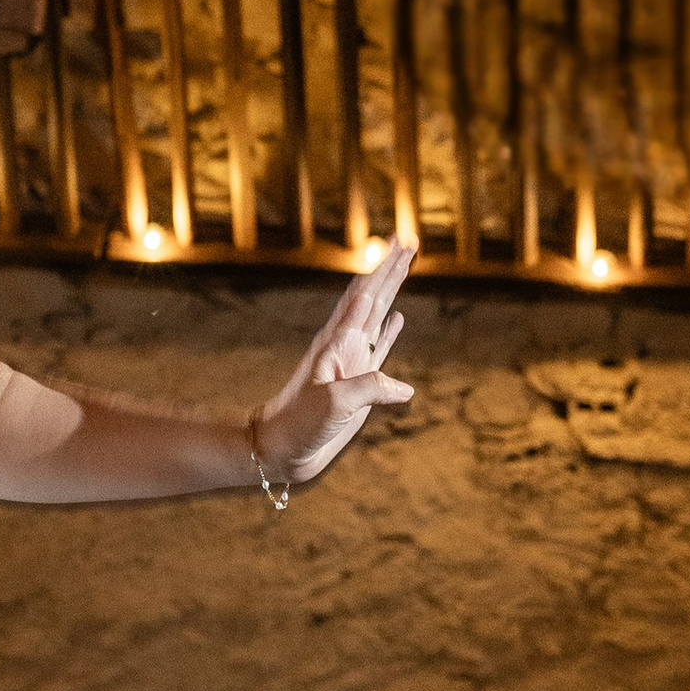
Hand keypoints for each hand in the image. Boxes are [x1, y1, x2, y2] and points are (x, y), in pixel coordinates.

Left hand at [257, 233, 414, 484]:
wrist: (280, 448)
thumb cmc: (299, 423)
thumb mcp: (334, 403)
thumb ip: (370, 389)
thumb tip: (404, 388)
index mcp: (337, 342)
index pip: (365, 295)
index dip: (383, 268)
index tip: (399, 242)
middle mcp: (344, 345)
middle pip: (372, 296)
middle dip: (390, 270)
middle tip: (408, 243)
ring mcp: (351, 362)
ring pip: (376, 316)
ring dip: (392, 291)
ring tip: (404, 267)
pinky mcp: (357, 382)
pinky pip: (378, 348)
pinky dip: (390, 331)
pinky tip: (398, 318)